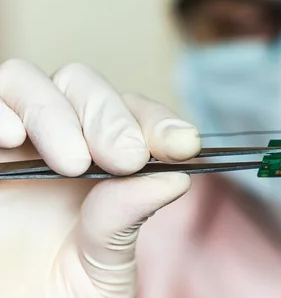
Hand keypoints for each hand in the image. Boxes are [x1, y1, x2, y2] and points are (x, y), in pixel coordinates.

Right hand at [0, 59, 200, 297]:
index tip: (183, 145)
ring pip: (28, 82)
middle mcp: (57, 142)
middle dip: (109, 116)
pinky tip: (11, 139)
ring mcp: (14, 145)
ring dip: (54, 112)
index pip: (133, 116)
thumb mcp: (103, 262)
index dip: (159, 122)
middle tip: (125, 159)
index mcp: (100, 162)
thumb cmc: (59, 292)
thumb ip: (128, 217)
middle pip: (82, 86)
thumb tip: (173, 178)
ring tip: (72, 163)